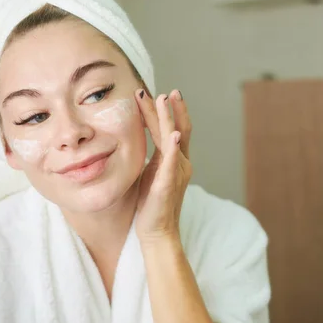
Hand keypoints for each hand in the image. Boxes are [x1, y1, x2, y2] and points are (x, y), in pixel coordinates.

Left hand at [133, 89, 192, 242]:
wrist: (157, 232)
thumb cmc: (151, 204)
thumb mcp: (151, 173)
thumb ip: (153, 157)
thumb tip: (141, 141)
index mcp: (174, 160)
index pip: (169, 130)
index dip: (164, 112)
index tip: (155, 94)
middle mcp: (180, 163)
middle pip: (177, 128)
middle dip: (170, 109)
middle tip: (165, 90)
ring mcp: (177, 173)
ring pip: (175, 139)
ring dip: (170, 118)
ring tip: (164, 100)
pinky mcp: (169, 184)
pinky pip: (173, 163)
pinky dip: (174, 147)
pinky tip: (175, 134)